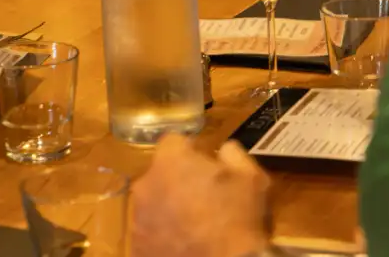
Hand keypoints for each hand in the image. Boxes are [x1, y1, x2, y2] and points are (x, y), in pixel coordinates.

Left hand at [130, 135, 270, 256]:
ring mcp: (138, 216)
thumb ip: (235, 155)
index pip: (175, 142)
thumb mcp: (252, 181)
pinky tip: (185, 247)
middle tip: (204, 201)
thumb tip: (224, 150)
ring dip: (170, 209)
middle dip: (179, 182)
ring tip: (195, 229)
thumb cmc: (237, 223)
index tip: (207, 169)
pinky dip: (164, 236)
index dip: (193, 154)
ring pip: (154, 203)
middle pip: (162, 173)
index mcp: (170, 159)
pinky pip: (150, 233)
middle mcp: (146, 182)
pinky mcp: (136, 245)